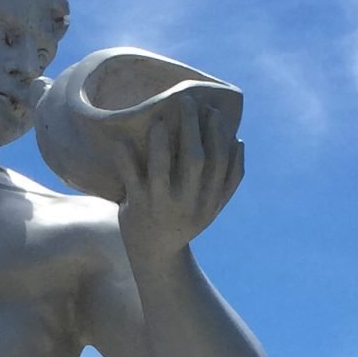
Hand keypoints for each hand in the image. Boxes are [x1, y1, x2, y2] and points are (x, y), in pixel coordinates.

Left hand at [116, 93, 244, 269]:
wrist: (156, 255)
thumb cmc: (185, 221)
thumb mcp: (211, 207)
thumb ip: (227, 181)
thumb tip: (237, 142)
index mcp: (210, 201)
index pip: (222, 163)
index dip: (220, 135)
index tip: (215, 111)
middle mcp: (188, 203)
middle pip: (195, 160)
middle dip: (193, 127)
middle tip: (187, 100)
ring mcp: (162, 205)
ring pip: (162, 170)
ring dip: (161, 142)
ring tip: (159, 119)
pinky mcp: (137, 207)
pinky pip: (130, 179)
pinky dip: (125, 158)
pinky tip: (119, 139)